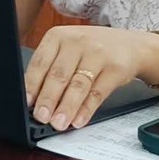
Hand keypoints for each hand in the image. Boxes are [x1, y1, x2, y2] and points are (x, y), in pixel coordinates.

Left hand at [23, 25, 158, 132]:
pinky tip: (78, 120)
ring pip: (78, 85)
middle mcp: (77, 42)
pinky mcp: (115, 69)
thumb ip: (51, 68)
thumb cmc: (92, 49)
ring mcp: (98, 54)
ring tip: (58, 123)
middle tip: (41, 117)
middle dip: (48, 99)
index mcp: (58, 36)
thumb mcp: (68, 49)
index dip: (32, 84)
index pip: (40, 62)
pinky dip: (86, 109)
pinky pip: (97, 93)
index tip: (26, 102)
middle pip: (58, 74)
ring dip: (66, 107)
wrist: (131, 45)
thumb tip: (34, 99)